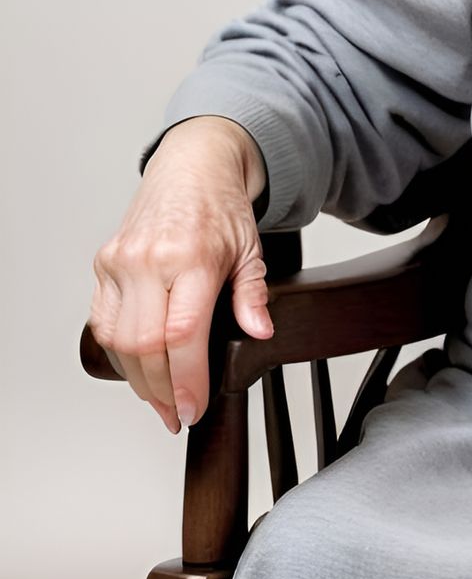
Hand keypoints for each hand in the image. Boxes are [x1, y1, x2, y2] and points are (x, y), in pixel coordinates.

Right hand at [88, 116, 273, 434]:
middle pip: (145, 347)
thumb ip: (253, 294)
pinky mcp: (104, 264)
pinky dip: (120, 353)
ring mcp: (122, 262)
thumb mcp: (251, 248)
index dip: (187, 379)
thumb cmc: (222, 206)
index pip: (182, 334)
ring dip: (139, 379)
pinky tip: (140, 367)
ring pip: (119, 341)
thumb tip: (261, 332)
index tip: (193, 407)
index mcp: (192, 256)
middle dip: (162, 390)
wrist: (192, 166)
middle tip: (178, 412)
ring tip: (162, 398)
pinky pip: (104, 323)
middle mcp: (151, 260)